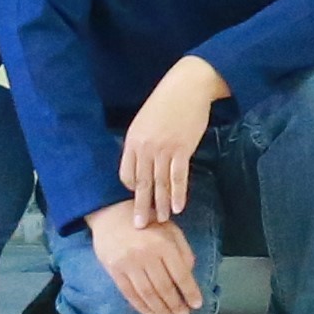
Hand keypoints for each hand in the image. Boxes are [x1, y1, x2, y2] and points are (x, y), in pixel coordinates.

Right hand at [83, 193, 202, 313]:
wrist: (111, 213)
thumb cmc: (147, 222)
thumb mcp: (171, 229)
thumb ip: (182, 251)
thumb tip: (189, 275)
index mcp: (163, 244)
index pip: (180, 274)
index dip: (190, 292)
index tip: (197, 304)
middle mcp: (146, 255)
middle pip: (164, 288)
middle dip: (176, 305)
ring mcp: (128, 264)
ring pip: (147, 294)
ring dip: (160, 309)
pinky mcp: (114, 270)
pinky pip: (129, 294)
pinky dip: (142, 307)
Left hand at [116, 59, 223, 216]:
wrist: (187, 86)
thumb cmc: (166, 102)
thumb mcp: (145, 120)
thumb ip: (141, 142)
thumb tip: (142, 162)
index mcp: (132, 141)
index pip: (126, 174)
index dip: (131, 190)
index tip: (137, 199)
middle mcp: (145, 148)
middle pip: (141, 184)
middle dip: (141, 207)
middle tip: (140, 227)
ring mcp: (163, 150)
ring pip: (160, 184)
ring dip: (161, 205)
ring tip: (162, 221)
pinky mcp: (182, 150)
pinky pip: (178, 178)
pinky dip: (179, 194)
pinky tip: (179, 208)